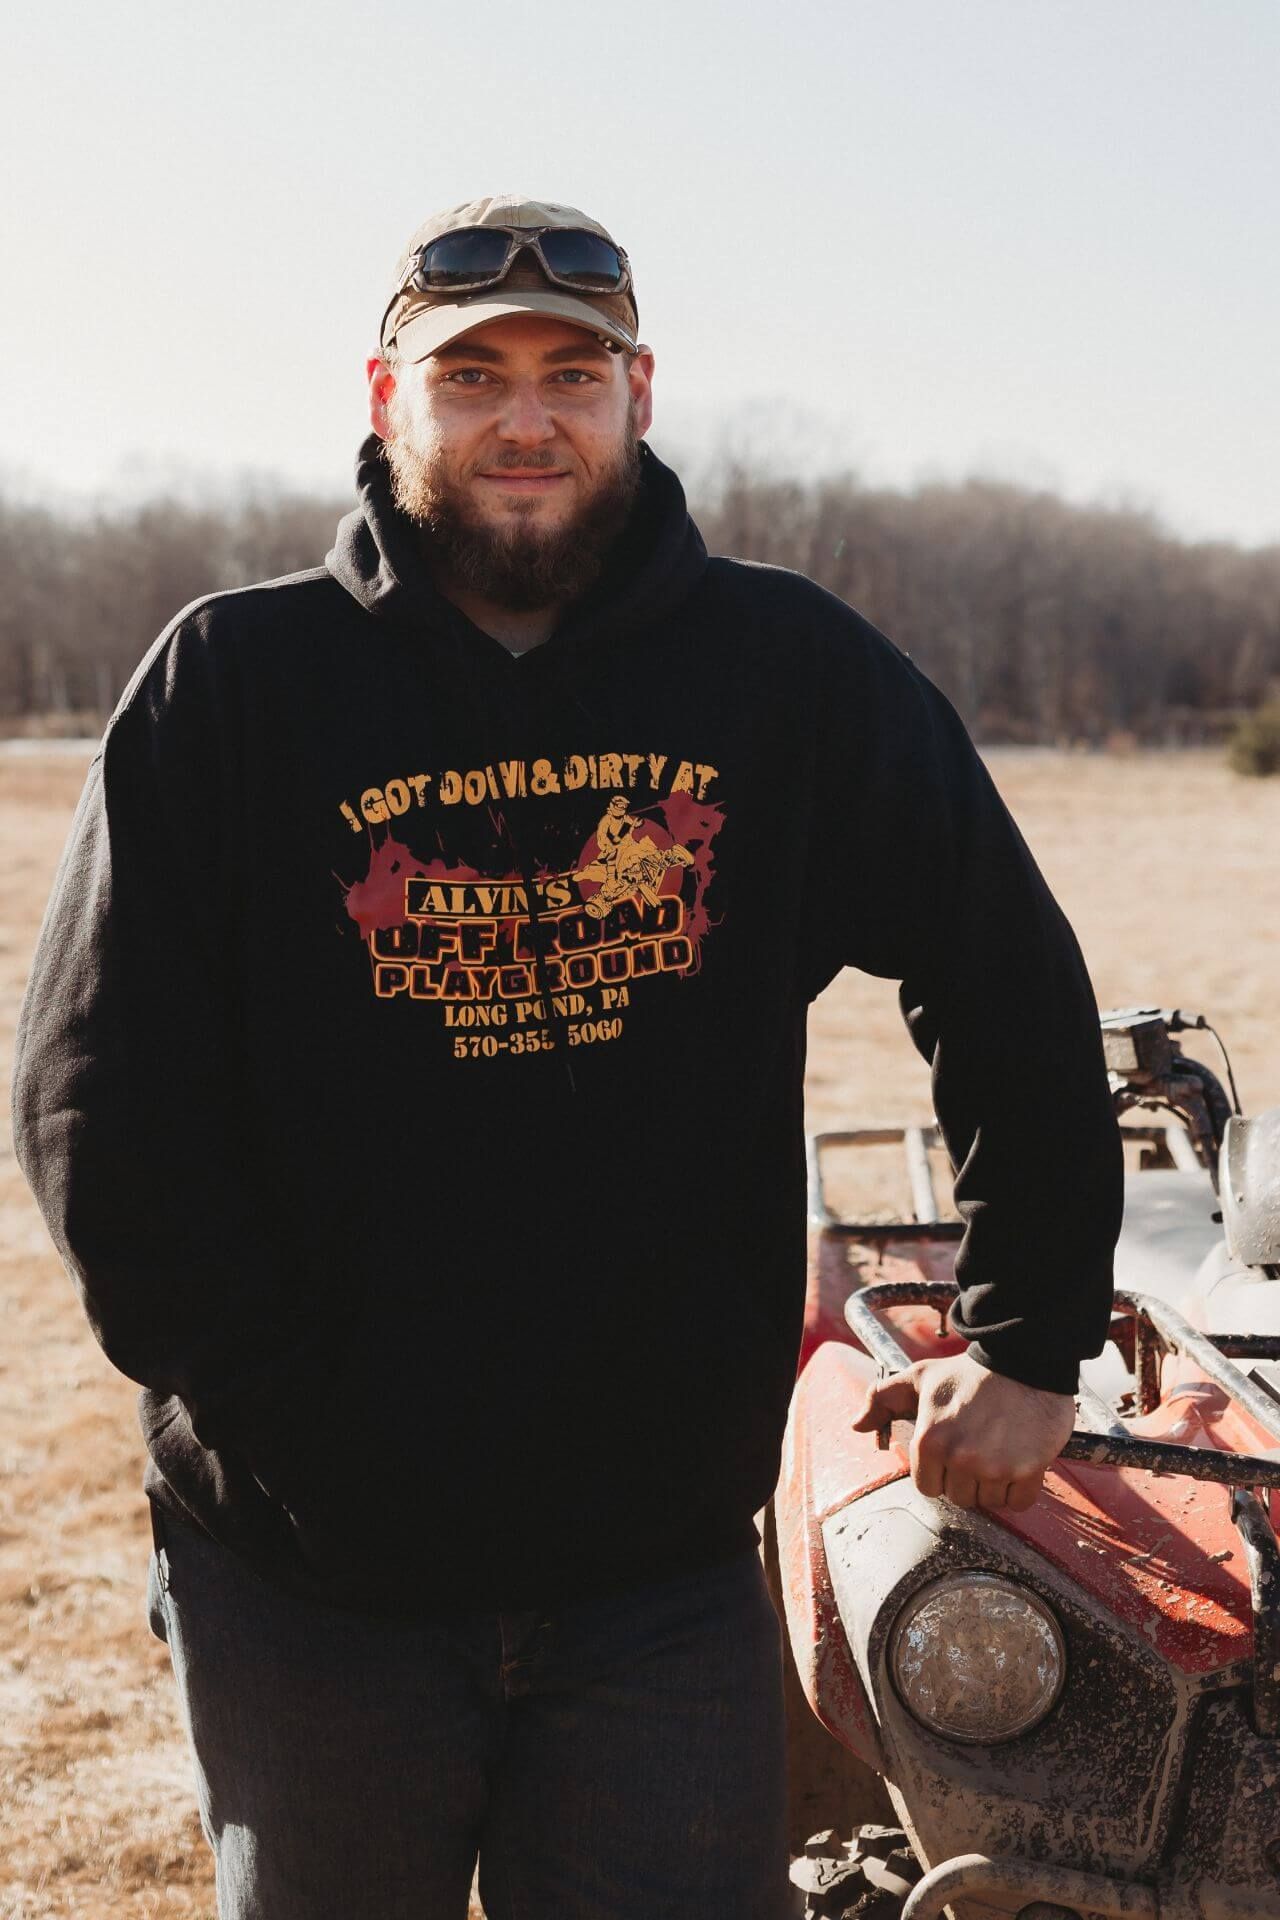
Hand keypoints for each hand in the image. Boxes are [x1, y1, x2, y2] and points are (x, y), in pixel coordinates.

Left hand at [852, 1352, 1075, 1511]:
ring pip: (989, 1501)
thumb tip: (857, 1425)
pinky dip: (1019, 1488)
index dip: (940, 1471)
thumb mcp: (919, 1378)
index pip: (928, 1487)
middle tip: (979, 1445)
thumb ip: (882, 1400)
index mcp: (930, 1441)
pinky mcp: (1029, 1470)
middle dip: (967, 1477)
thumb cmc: (969, 1373)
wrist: (1024, 1359)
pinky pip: (1018, 1503)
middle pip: (960, 1497)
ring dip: (993, 1483)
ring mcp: (996, 1467)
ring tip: (999, 1449)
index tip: (953, 1450)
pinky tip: (1018, 1460)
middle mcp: (961, 1458)